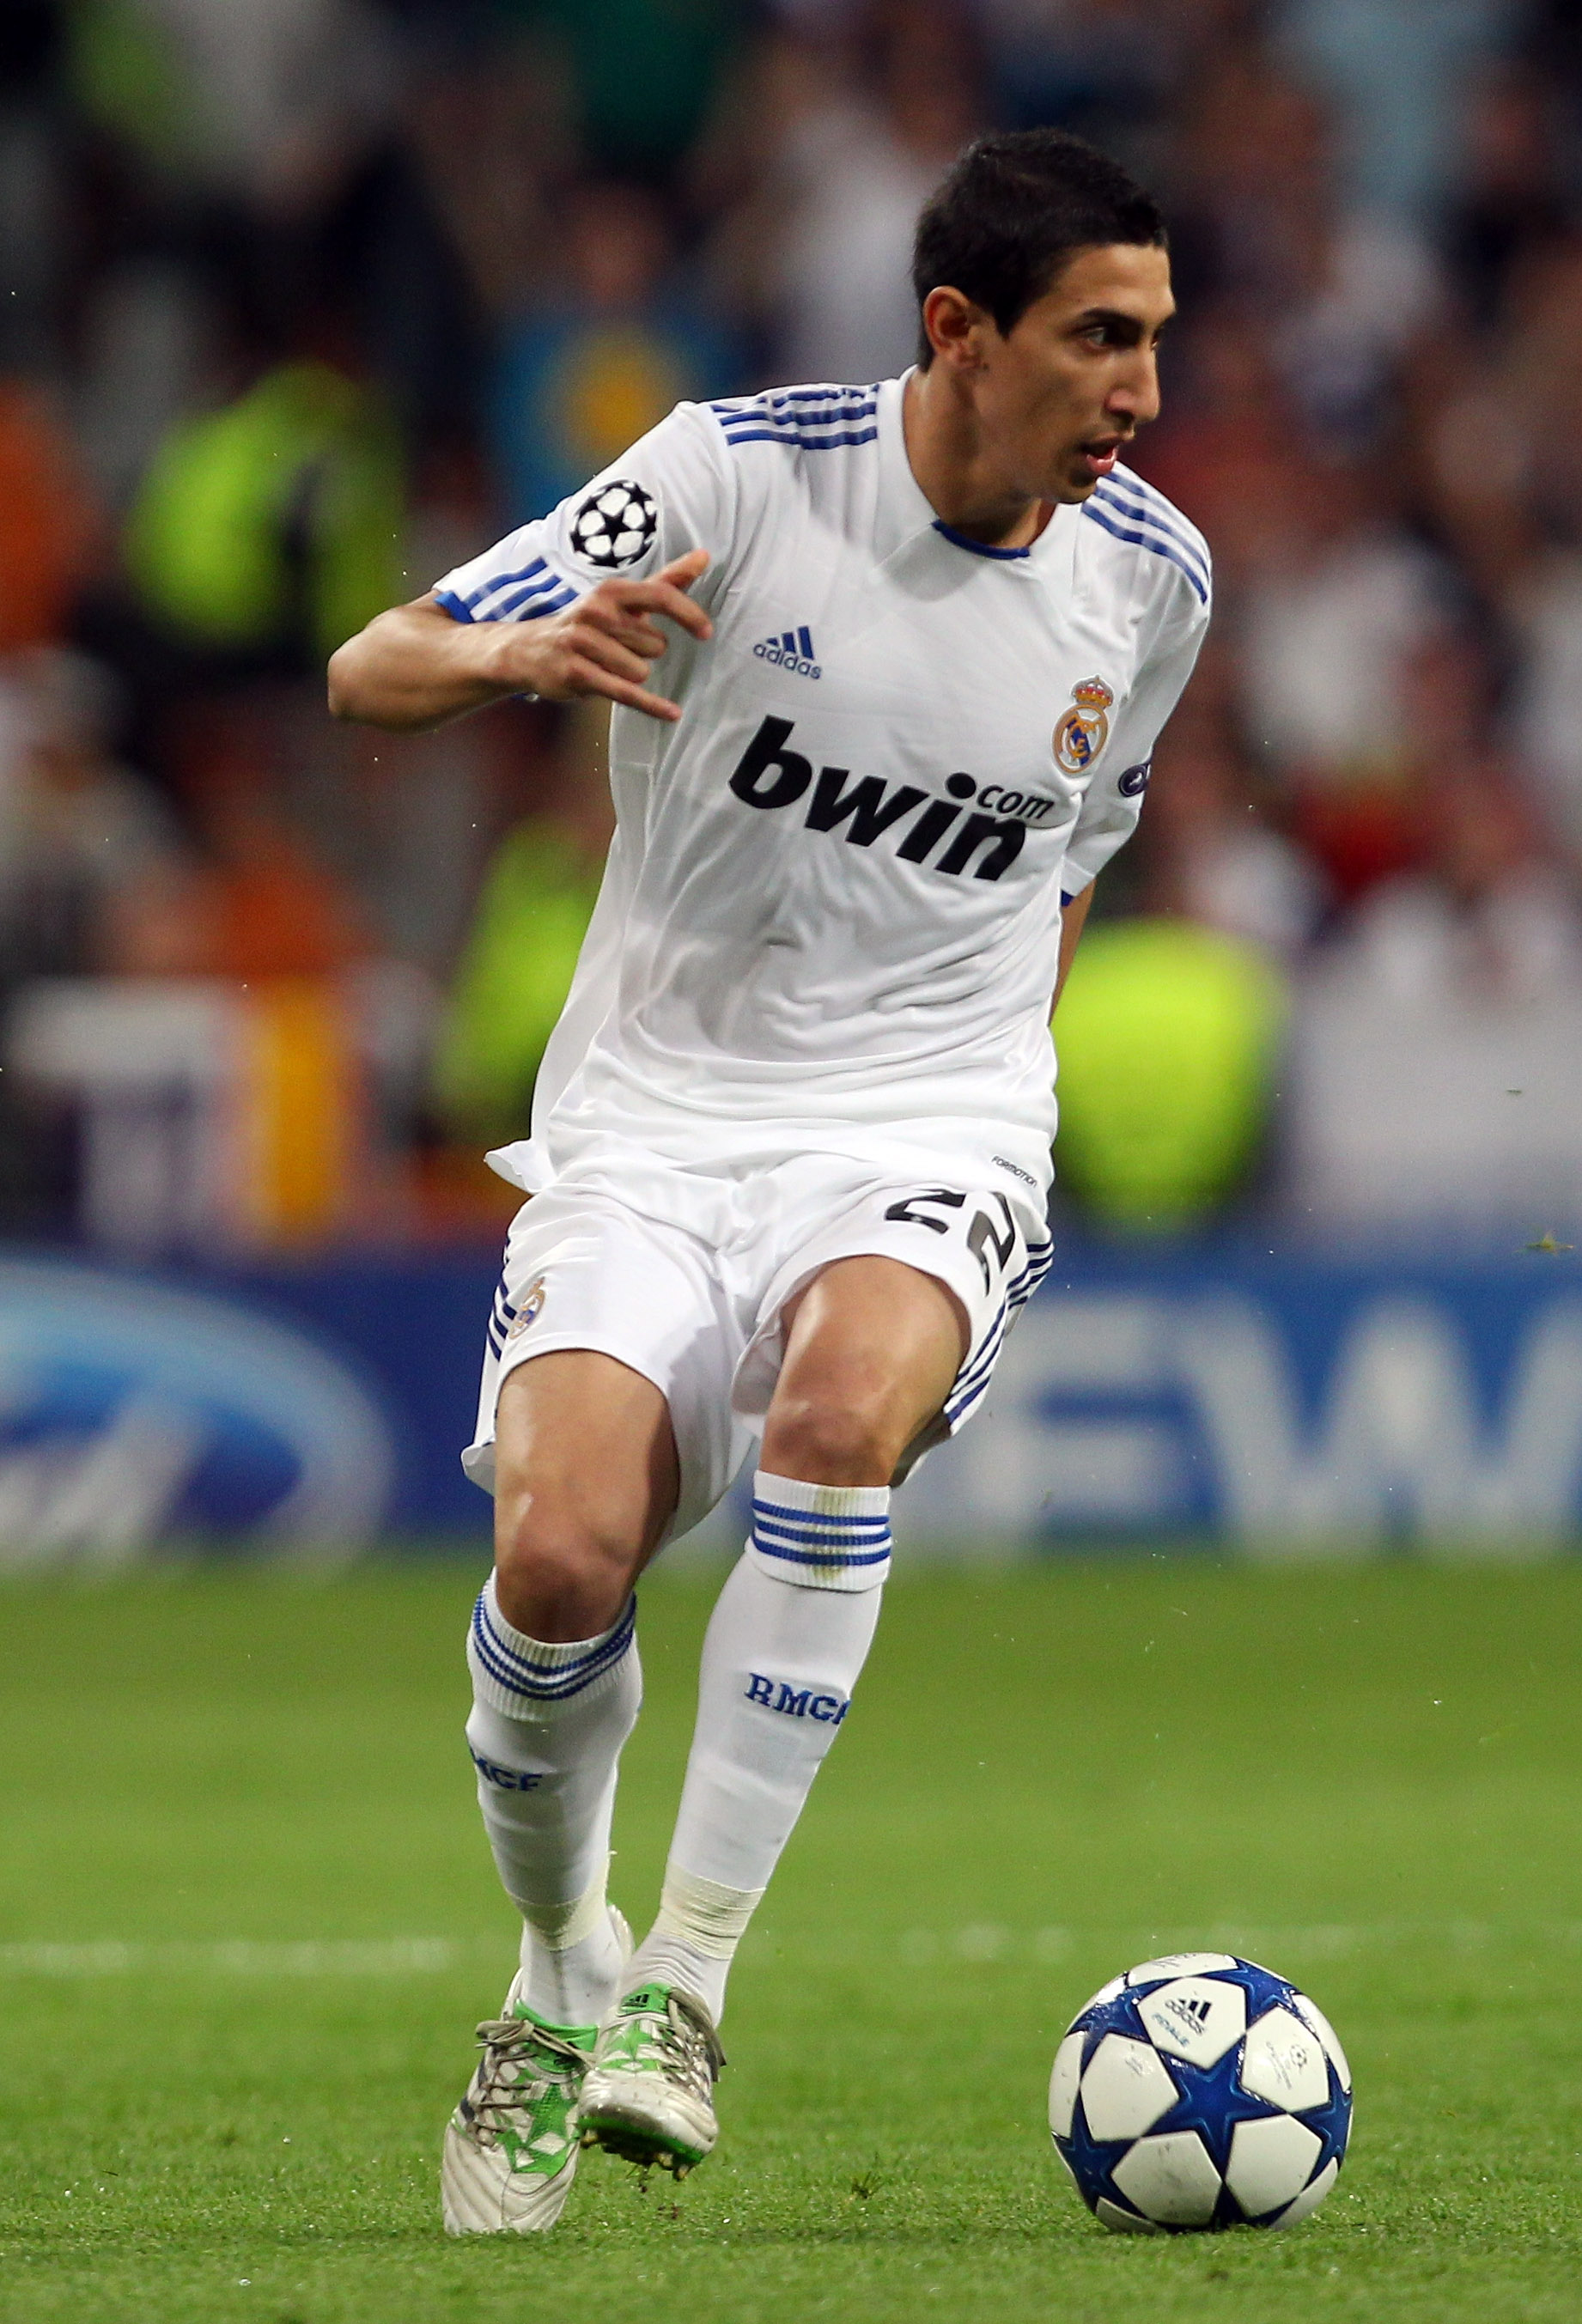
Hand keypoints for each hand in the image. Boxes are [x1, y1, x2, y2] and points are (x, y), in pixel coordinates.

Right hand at [486, 548, 712, 722]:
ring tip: (606, 665)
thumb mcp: (622, 599)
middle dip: (645, 653)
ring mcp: (583, 643)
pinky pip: (627, 694)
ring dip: (631, 674)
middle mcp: (596, 612)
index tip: (706, 632)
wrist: (530, 649)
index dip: (688, 615)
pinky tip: (673, 713)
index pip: (661, 596)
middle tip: (617, 649)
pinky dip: (652, 706)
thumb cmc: (588, 623)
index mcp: (611, 591)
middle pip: (655, 645)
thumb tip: (704, 557)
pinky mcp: (578, 674)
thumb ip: (666, 581)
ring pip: (641, 671)